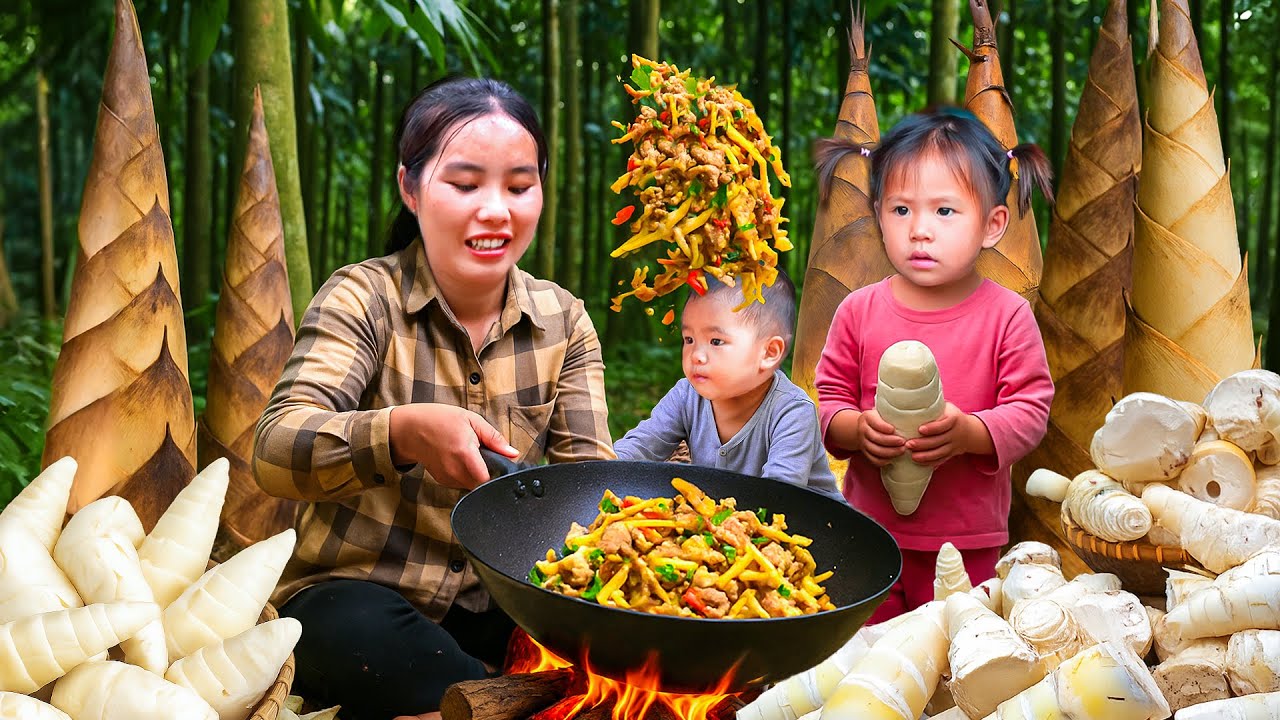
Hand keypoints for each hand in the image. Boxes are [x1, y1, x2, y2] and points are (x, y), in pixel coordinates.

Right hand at [389, 403, 518, 489]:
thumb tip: (513, 453)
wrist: (410, 429)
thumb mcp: (471, 420)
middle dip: (489, 472)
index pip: (488, 479)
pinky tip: (462, 461)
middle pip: (483, 483)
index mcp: (464, 453)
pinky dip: (467, 475)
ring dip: (478, 474)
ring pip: (473, 485)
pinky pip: (463, 483)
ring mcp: (448, 478)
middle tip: (487, 456)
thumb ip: (494, 438)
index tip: (503, 466)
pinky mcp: (443, 481)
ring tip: (472, 456)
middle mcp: (455, 470)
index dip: (499, 474)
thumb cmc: (439, 420)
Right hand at [856, 408, 905, 466]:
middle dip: (891, 442)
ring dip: (890, 452)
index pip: (875, 423)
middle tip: (904, 442)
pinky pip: (872, 459)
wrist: (863, 426)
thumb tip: (911, 411)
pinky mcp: (864, 452)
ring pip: (875, 450)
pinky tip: (893, 459)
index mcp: (867, 417)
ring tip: (902, 451)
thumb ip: (891, 412)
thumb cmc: (879, 418)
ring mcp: (862, 442)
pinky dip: (883, 461)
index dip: (884, 427)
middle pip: (876, 438)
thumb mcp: (882, 411)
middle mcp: (863, 429)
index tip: (894, 430)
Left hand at [908, 402, 978, 466]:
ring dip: (926, 456)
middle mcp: (955, 433)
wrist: (970, 431)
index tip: (919, 429)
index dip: (932, 428)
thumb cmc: (950, 415)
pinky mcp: (952, 454)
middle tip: (908, 444)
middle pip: (939, 440)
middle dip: (923, 444)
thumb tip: (911, 397)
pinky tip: (919, 462)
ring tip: (912, 456)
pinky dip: (931, 462)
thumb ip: (933, 406)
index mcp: (954, 419)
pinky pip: (942, 460)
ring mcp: (954, 445)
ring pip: (940, 453)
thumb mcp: (946, 407)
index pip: (943, 424)